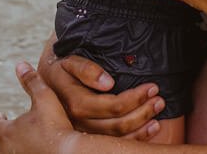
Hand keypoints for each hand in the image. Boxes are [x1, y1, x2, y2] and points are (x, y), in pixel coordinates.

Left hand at [0, 62, 77, 153]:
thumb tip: (20, 65)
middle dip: (1, 141)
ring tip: (21, 147)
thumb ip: (31, 81)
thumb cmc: (56, 126)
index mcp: (7, 132)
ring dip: (11, 150)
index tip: (1, 115)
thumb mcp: (45, 98)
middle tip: (9, 137)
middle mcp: (6, 151)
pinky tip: (35, 151)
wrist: (69, 153)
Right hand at [39, 52, 164, 138]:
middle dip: (142, 112)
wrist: (47, 83)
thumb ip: (86, 69)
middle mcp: (79, 123)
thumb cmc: (63, 69)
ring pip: (117, 138)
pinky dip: (136, 138)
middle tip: (159, 99)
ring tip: (158, 114)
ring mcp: (84, 133)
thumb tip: (108, 83)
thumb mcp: (69, 62)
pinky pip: (114, 144)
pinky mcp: (89, 138)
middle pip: (117, 125)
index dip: (135, 98)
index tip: (152, 87)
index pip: (112, 106)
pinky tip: (151, 129)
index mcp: (75, 103)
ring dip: (141, 126)